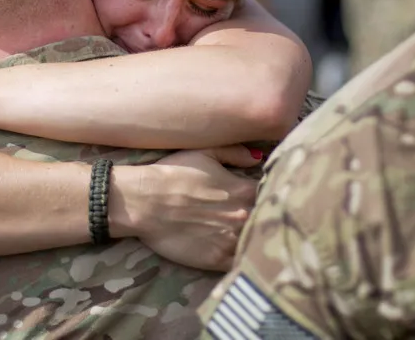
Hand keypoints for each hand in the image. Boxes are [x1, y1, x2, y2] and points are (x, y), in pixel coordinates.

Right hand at [112, 146, 259, 270]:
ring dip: (254, 240)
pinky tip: (239, 254)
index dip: (269, 197)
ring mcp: (231, 239)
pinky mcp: (217, 259)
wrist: (144, 202)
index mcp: (244, 190)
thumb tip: (258, 158)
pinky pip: (241, 262)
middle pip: (266, 221)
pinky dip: (242, 259)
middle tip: (257, 219)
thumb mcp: (203, 153)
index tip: (264, 198)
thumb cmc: (171, 174)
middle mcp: (243, 215)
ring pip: (255, 242)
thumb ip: (234, 153)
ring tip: (249, 237)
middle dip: (264, 219)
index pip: (271, 195)